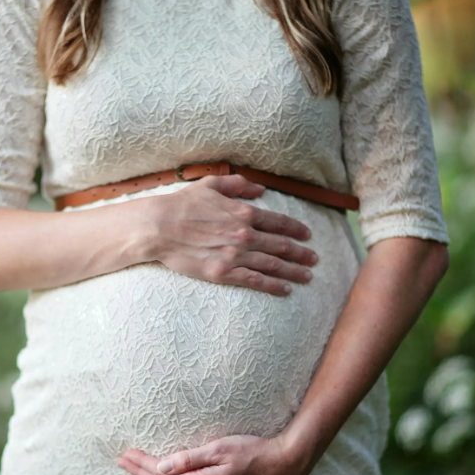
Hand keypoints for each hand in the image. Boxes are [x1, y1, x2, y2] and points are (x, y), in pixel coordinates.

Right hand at [144, 174, 319, 296]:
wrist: (159, 227)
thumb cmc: (181, 205)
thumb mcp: (210, 185)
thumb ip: (238, 185)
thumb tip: (260, 189)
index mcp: (243, 213)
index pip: (278, 223)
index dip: (296, 230)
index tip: (308, 236)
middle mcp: (245, 235)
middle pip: (282, 246)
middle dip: (302, 253)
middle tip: (315, 259)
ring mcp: (236, 255)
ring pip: (273, 265)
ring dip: (294, 271)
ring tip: (308, 276)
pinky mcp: (224, 273)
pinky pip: (255, 281)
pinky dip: (274, 285)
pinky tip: (286, 289)